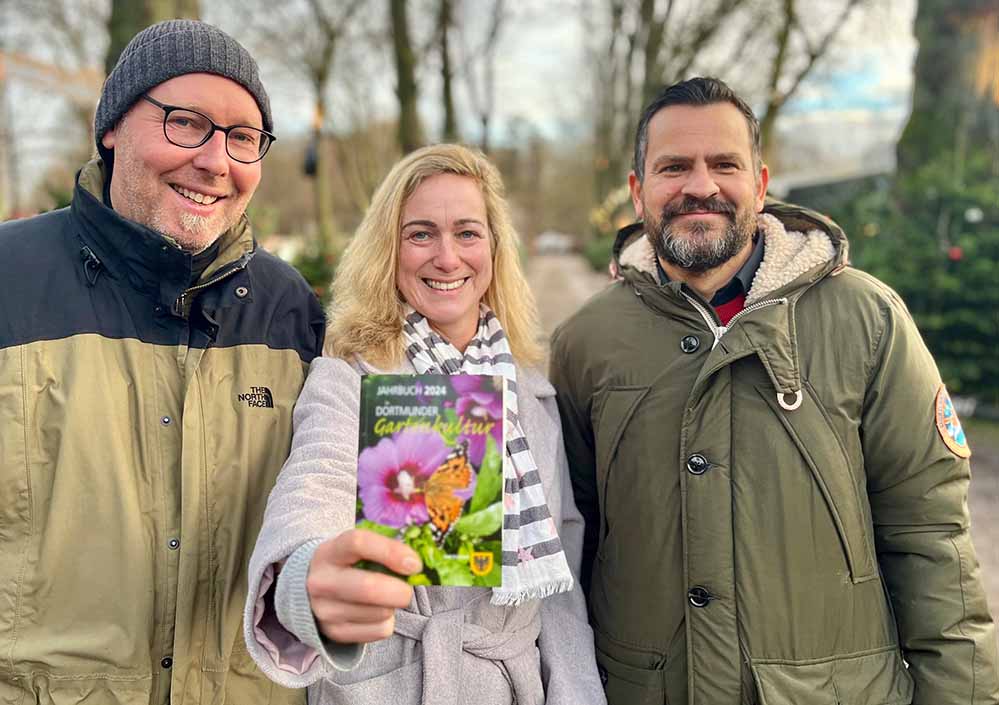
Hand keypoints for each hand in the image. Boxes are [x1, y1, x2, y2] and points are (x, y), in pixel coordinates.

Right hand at [307, 529, 421, 643]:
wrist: (314, 592)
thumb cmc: (348, 565)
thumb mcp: (356, 550)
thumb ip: (383, 551)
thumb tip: (415, 565)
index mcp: (330, 552)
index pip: (358, 543)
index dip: (391, 552)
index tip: (414, 564)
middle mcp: (322, 581)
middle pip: (368, 587)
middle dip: (399, 591)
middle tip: (408, 590)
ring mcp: (325, 610)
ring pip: (379, 613)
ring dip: (393, 606)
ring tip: (385, 599)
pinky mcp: (335, 633)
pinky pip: (378, 631)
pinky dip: (387, 623)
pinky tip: (377, 613)